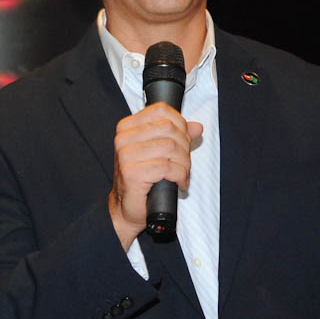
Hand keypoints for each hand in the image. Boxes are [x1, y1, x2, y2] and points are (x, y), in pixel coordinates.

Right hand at [109, 102, 202, 249]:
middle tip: (184, 163)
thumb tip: (197, 126)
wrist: (127, 208)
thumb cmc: (142, 179)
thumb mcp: (161, 152)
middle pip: (169, 128)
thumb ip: (178, 136)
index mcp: (128, 127)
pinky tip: (179, 183)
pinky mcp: (131, 173)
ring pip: (170, 147)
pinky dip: (180, 176)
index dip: (180, 123)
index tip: (184, 140)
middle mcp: (123, 138)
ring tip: (182, 174)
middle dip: (185, 146)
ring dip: (184, 164)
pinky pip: (167, 167)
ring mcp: (125, 155)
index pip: (161, 110)